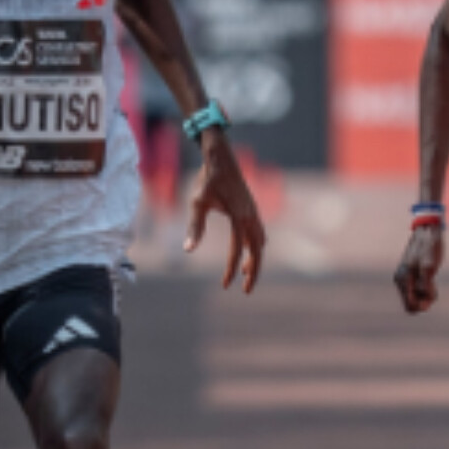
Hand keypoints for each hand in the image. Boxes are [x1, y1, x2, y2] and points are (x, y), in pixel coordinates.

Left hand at [184, 131, 265, 292]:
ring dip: (255, 258)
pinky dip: (257, 245)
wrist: (220, 157)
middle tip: (246, 290)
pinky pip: (259, 231)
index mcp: (239, 216)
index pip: (237, 250)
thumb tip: (188, 251)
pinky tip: (250, 248)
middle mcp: (251, 215)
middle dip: (253, 272)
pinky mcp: (251, 207)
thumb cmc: (207, 179)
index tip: (225, 286)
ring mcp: (253, 211)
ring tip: (247, 273)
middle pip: (257, 250)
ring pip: (260, 241)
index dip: (232, 269)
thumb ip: (195, 227)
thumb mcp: (197, 203)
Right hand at [394, 225, 443, 313]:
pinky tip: (431, 279)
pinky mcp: (410, 274)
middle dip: (425, 300)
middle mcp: (401, 280)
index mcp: (403, 279)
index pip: (410, 307)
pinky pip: (416, 290)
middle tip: (434, 288)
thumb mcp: (430, 266)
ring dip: (426, 294)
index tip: (433, 294)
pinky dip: (425, 289)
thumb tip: (423, 303)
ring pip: (415, 298)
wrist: (428, 229)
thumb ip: (426, 285)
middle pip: (412, 305)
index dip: (424, 305)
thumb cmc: (430, 245)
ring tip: (433, 281)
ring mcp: (404, 277)